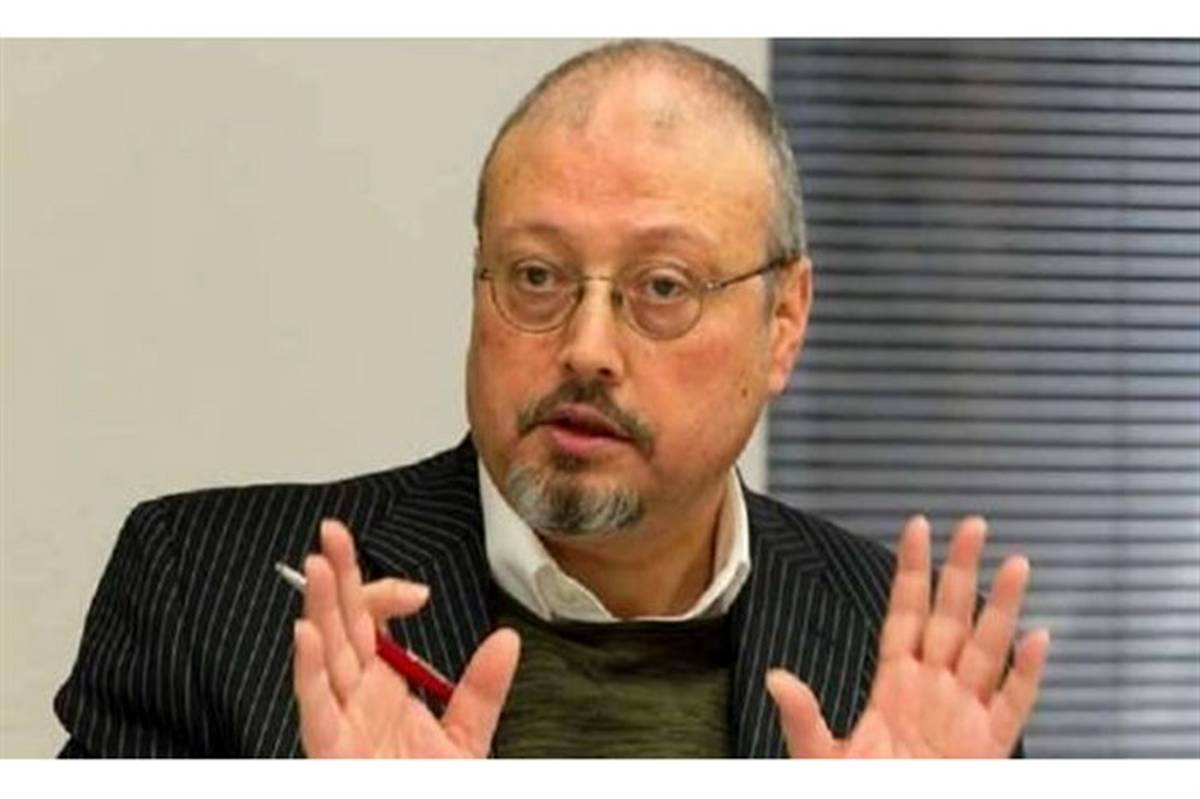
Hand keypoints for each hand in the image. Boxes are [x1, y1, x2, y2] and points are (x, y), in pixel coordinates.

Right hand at [292, 519, 519, 756]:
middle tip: (332, 532)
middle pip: (342, 624)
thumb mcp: (467, 736)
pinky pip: (314, 707)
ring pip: (324, 654)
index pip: (373, 622)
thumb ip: (482, 688)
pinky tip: (308, 632)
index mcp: (382, 686)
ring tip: (318, 564)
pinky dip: (308, 670)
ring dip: (319, 609)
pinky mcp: (329, 750)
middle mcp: (356, 697)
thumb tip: (507, 640)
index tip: (419, 592)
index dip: (387, 595)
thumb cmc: (427, 787)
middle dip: (336, 576)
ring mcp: (339, 721)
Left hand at [766, 515, 1049, 757]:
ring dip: (1002, 609)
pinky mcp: (989, 748)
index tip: (916, 526)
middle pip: (952, 619)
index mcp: (894, 685)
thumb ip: (803, 716)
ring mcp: (965, 716)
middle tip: (975, 525)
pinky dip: (1026, 674)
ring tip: (1015, 563)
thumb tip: (775, 677)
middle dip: (962, 572)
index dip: (911, 572)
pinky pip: (1014, 707)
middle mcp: (934, 691)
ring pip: (988, 651)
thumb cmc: (855, 792)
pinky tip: (1038, 638)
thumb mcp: (819, 757)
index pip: (906, 614)